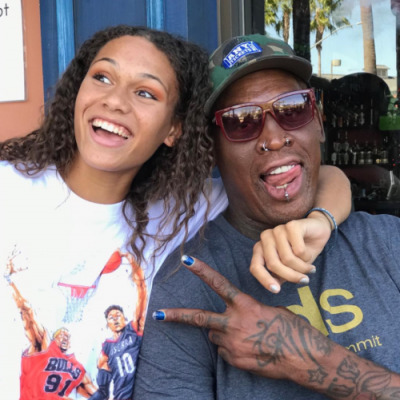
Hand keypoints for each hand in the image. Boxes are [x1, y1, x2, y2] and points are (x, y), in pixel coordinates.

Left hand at [154, 255, 331, 382]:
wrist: (304, 358)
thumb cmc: (292, 329)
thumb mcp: (271, 310)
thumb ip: (248, 310)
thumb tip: (235, 318)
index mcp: (244, 305)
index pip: (219, 283)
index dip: (202, 270)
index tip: (186, 260)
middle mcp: (233, 324)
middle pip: (199, 318)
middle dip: (176, 316)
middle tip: (157, 314)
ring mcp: (232, 344)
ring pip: (215, 336)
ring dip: (222, 335)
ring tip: (245, 337)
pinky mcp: (234, 361)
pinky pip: (225, 352)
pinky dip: (231, 350)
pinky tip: (249, 350)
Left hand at [250, 215, 331, 292]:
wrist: (318, 231)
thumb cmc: (301, 251)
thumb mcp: (289, 267)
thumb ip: (279, 275)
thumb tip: (275, 287)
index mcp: (260, 248)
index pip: (255, 266)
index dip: (264, 280)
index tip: (277, 290)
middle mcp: (266, 237)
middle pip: (273, 264)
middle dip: (291, 276)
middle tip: (304, 280)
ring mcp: (278, 230)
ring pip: (287, 258)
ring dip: (302, 268)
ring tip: (310, 268)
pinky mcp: (292, 226)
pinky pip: (299, 250)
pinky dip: (306, 257)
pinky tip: (310, 254)